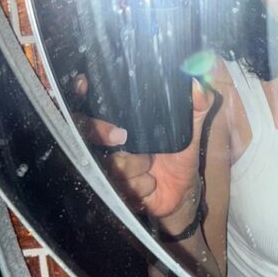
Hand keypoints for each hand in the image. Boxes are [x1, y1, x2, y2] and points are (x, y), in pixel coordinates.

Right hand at [73, 75, 212, 223]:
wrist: (183, 191)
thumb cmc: (179, 154)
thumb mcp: (190, 128)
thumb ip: (196, 104)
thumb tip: (197, 84)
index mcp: (121, 119)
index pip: (89, 99)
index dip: (79, 90)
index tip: (83, 85)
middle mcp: (108, 138)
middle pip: (84, 127)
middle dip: (98, 130)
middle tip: (121, 136)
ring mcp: (107, 164)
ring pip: (110, 161)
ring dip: (136, 164)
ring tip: (152, 164)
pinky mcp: (113, 188)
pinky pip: (121, 184)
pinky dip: (142, 184)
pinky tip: (151, 182)